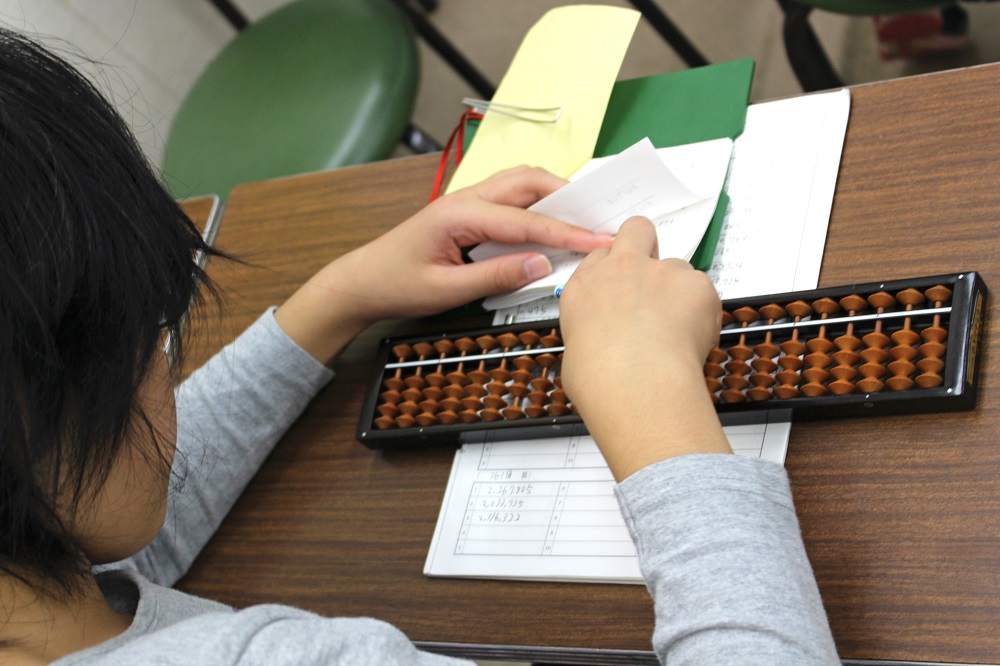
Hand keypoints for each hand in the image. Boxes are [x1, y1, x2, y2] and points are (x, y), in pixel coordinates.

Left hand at [275, 166, 612, 363]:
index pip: (525, 220)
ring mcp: (465, 201)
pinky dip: (535, 205)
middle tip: (598, 218)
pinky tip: (548, 225)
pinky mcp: (466, 212)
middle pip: (527, 181)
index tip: (599, 240)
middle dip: (567, 195)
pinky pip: (508, 199)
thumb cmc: (396, 285)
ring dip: (552, 195)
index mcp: (459, 214)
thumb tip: (543, 264)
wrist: (361, 282)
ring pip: (519, 184)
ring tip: (580, 217)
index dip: (566, 232)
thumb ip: (497, 276)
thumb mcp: (447, 290)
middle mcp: (465, 198)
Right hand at [559, 217, 731, 480]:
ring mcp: (660, 271)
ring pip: (678, 266)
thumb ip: (595, 331)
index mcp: (586, 287)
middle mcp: (621, 269)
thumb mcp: (576, 352)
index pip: (600, 258)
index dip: (614, 271)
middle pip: (637, 229)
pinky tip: (693, 339)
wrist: (634, 381)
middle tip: (654, 276)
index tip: (622, 288)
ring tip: (679, 328)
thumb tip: (605, 345)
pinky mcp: (695, 283)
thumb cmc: (600, 378)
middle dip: (647, 243)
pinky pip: (704, 292)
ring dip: (680, 290)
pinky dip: (704, 312)